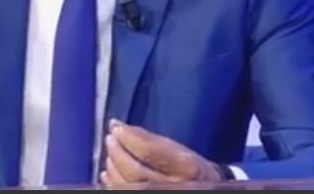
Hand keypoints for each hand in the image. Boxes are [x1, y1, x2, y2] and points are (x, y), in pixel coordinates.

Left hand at [100, 119, 222, 186]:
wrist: (205, 190)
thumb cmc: (191, 169)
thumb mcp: (180, 150)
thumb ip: (152, 139)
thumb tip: (117, 125)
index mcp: (187, 166)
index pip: (151, 151)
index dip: (130, 138)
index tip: (115, 126)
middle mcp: (175, 185)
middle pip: (136, 172)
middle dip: (118, 154)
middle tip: (110, 139)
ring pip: (128, 187)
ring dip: (113, 169)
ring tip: (110, 155)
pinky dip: (112, 184)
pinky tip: (108, 175)